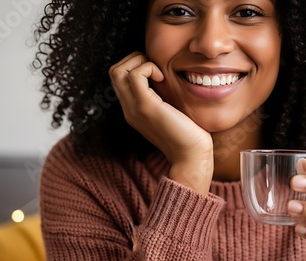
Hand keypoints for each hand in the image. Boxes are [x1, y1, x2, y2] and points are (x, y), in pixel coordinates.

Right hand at [109, 52, 213, 193]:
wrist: (191, 156)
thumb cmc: (189, 133)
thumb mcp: (171, 111)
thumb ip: (163, 96)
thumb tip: (167, 76)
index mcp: (133, 110)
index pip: (119, 78)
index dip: (135, 65)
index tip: (156, 71)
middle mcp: (129, 109)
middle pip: (114, 71)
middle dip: (134, 59)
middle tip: (156, 68)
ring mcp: (134, 109)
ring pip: (118, 71)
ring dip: (139, 62)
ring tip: (158, 73)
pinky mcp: (146, 107)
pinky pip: (135, 76)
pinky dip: (148, 68)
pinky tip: (162, 78)